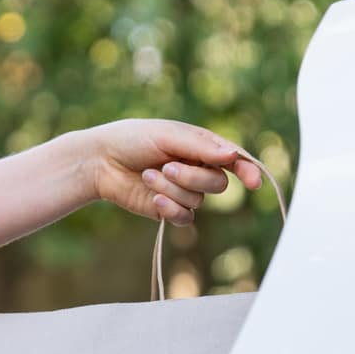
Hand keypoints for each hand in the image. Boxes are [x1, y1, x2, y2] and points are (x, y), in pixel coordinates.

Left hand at [87, 120, 262, 225]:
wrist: (101, 161)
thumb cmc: (133, 139)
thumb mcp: (168, 136)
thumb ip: (201, 147)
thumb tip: (233, 156)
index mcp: (201, 146)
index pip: (234, 160)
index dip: (247, 170)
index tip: (253, 181)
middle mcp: (197, 169)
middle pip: (218, 184)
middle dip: (193, 178)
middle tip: (167, 167)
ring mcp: (184, 191)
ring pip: (198, 200)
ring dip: (172, 189)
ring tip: (147, 176)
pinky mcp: (169, 210)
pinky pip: (185, 217)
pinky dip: (169, 209)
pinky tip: (152, 198)